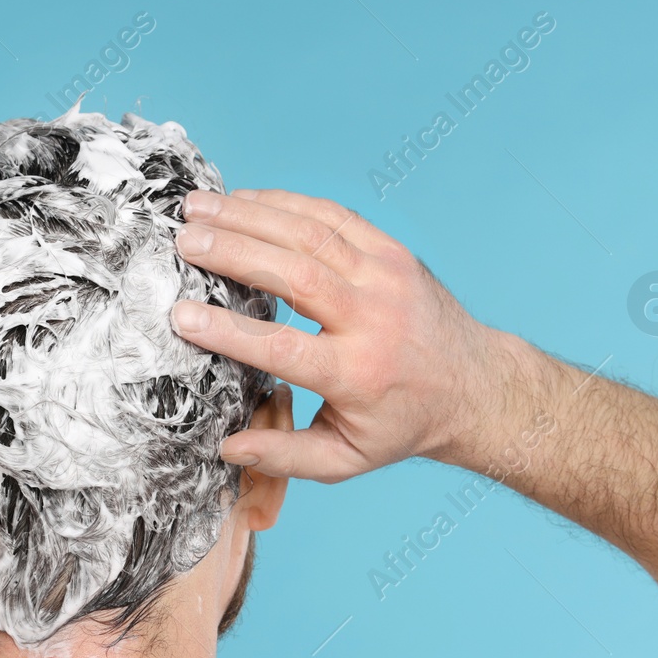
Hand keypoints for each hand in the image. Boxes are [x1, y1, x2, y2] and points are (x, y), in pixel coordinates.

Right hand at [172, 188, 507, 481]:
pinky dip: (284, 203)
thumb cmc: (401, 425)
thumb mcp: (347, 458)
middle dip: (233, 253)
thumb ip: (285, 455)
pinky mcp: (391, 251)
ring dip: (248, 215)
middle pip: (295, 275)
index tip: (182, 315)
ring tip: (197, 207)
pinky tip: (242, 199)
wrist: (476, 388)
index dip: (228, 331)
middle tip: (183, 241)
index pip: (282, 348)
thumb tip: (227, 448)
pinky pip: (332, 216)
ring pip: (310, 234)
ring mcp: (386, 277)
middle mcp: (374, 319)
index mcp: (358, 374)